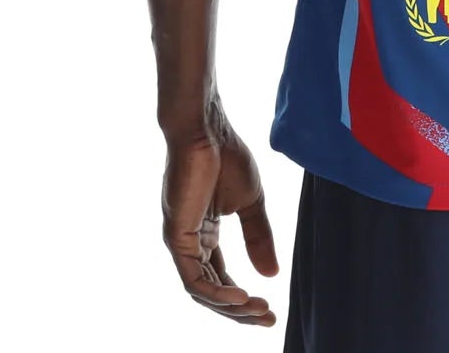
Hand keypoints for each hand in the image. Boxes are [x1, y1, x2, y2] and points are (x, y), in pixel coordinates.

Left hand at [161, 110, 280, 325]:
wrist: (207, 129)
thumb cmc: (227, 156)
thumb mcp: (251, 203)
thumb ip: (258, 237)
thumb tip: (272, 275)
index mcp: (204, 235)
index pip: (220, 277)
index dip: (243, 297)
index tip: (271, 308)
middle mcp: (189, 243)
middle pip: (212, 291)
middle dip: (240, 310)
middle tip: (268, 318)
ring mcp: (180, 242)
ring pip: (203, 291)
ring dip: (231, 306)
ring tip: (258, 309)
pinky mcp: (176, 237)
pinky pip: (194, 278)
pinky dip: (217, 292)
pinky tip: (240, 296)